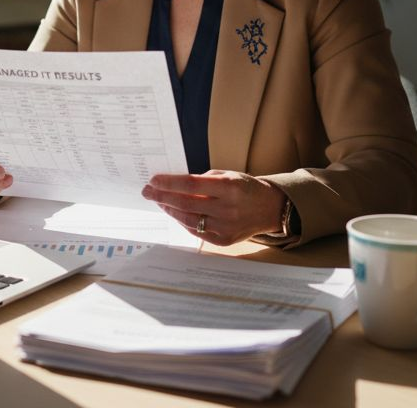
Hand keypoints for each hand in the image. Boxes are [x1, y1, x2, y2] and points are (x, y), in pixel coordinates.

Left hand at [142, 170, 285, 245]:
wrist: (269, 208)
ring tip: (159, 202)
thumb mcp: (227, 175)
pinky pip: (196, 232)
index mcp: (229, 187)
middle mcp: (227, 209)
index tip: (153, 180)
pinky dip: (183, 222)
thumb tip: (173, 185)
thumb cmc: (245, 188)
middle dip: (162, 197)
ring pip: (188, 220)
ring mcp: (225, 227)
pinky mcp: (224, 241)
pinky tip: (175, 213)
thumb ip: (202, 181)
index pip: (191, 184)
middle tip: (147, 191)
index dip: (169, 183)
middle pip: (186, 203)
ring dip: (170, 210)